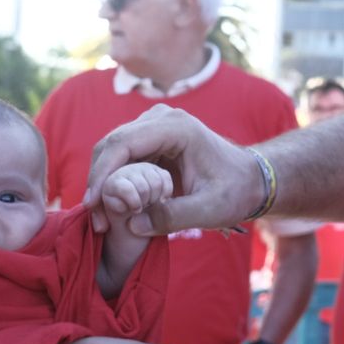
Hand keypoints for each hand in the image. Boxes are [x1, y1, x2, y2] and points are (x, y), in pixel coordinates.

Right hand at [83, 106, 261, 234]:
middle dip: (98, 180)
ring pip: (113, 150)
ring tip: (101, 217)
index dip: (103, 173)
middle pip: (112, 144)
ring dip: (102, 181)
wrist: (250, 179)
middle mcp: (161, 119)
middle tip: (94, 216)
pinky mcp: (151, 139)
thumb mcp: (209, 209)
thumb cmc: (235, 192)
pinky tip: (110, 207)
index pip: (124, 143)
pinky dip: (112, 180)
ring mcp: (154, 126)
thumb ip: (173, 217)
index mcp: (177, 127)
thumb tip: (134, 224)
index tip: (93, 203)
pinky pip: (122, 157)